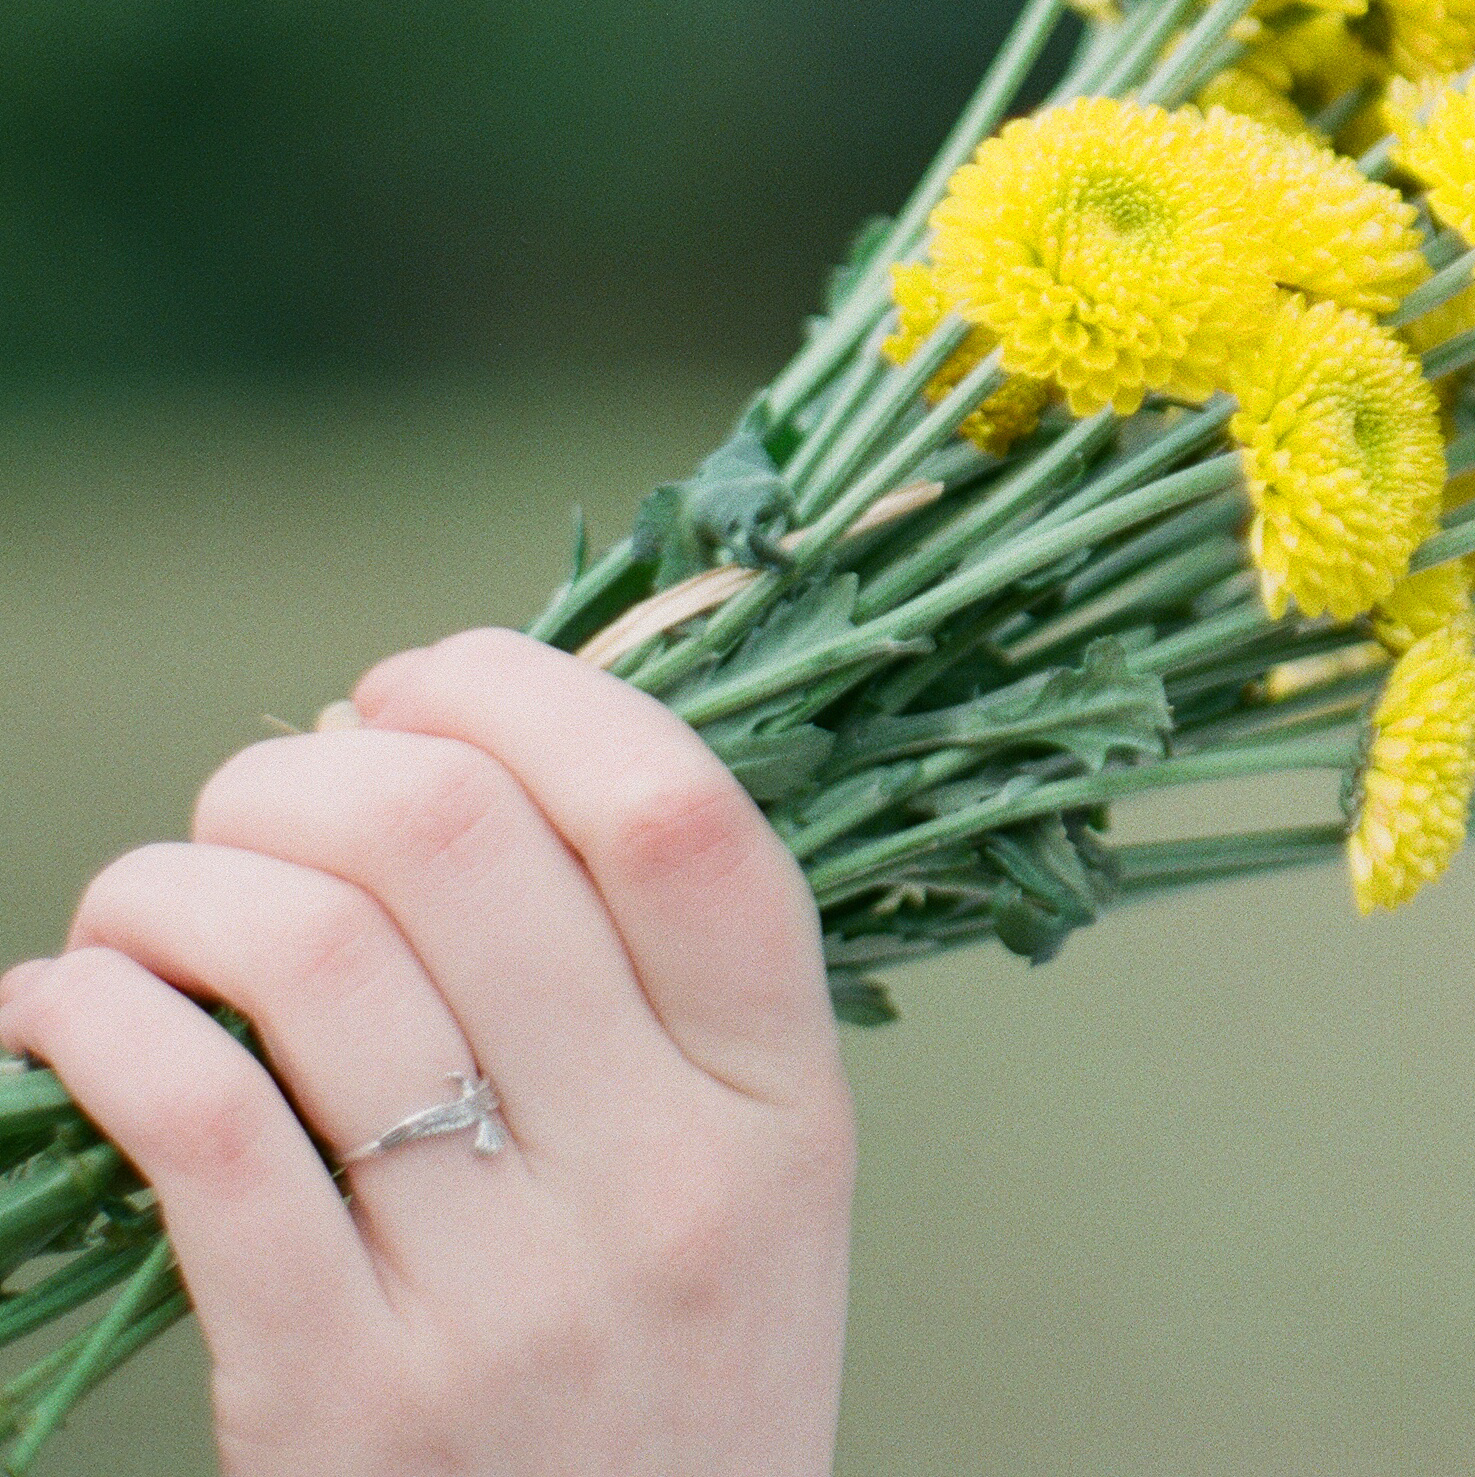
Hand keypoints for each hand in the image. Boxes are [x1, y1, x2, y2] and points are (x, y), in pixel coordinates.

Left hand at [0, 628, 851, 1476]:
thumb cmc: (655, 1396)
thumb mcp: (740, 1189)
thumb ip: (647, 993)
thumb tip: (422, 750)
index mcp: (787, 1107)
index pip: (672, 808)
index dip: (516, 692)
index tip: (410, 688)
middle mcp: (665, 1185)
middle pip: (458, 842)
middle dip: (300, 774)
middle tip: (248, 809)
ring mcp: (505, 1300)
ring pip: (306, 960)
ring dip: (169, 887)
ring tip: (139, 916)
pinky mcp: (339, 1402)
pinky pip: (198, 1129)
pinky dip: (94, 1024)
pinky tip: (65, 1013)